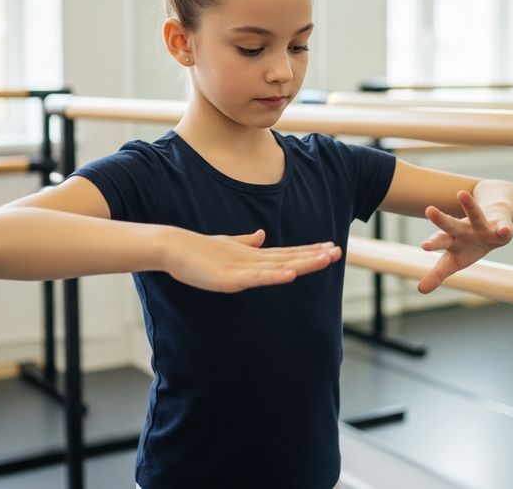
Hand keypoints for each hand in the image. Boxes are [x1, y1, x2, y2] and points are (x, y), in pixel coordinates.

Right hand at [163, 228, 341, 292]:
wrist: (173, 247)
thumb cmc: (198, 249)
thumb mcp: (227, 246)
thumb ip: (246, 242)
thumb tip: (262, 235)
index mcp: (252, 254)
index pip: (287, 253)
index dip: (308, 252)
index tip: (329, 248)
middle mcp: (253, 259)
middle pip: (289, 257)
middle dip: (314, 255)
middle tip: (338, 250)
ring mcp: (243, 267)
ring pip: (280, 266)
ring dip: (304, 263)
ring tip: (325, 258)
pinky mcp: (230, 278)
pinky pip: (257, 278)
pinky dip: (275, 276)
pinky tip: (291, 274)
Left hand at [418, 190, 512, 293]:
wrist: (495, 224)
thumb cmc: (469, 246)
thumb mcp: (454, 261)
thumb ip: (437, 274)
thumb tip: (420, 290)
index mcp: (453, 241)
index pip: (440, 242)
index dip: (433, 244)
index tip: (424, 246)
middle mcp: (465, 231)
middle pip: (452, 225)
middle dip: (441, 220)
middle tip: (429, 210)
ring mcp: (482, 227)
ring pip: (475, 215)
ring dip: (470, 206)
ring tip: (462, 194)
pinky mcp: (501, 225)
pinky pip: (504, 227)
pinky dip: (504, 229)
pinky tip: (504, 230)